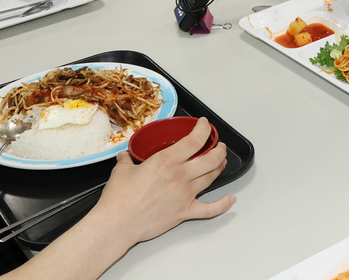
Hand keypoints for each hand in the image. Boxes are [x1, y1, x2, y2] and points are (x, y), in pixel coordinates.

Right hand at [89, 118, 233, 243]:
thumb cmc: (119, 199)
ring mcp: (185, 195)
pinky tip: (230, 199)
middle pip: (211, 159)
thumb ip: (127, 161)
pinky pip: (209, 209)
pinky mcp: (184, 212)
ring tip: (221, 162)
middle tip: (219, 146)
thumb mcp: (121, 171)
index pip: (194, 140)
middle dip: (219, 150)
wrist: (118, 223)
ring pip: (211, 178)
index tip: (204, 125)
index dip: (203, 129)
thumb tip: (124, 157)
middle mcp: (180, 176)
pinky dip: (222, 204)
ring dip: (220, 168)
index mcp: (167, 161)